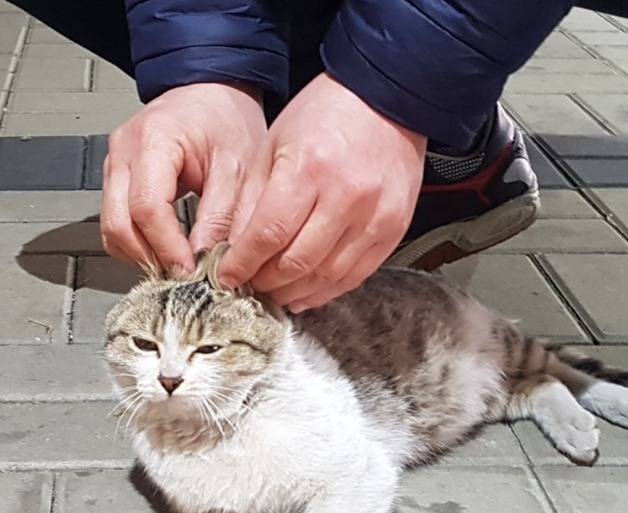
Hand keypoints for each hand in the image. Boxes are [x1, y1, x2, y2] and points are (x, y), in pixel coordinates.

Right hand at [101, 82, 265, 271]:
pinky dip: (139, 244)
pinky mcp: (119, 178)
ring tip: (180, 267)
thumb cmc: (226, 120)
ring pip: (112, 228)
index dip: (168, 247)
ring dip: (142, 255)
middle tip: (185, 277)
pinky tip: (168, 251)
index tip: (192, 271)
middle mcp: (123, 152)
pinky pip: (118, 222)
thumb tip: (207, 260)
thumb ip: (221, 215)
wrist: (212, 95)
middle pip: (118, 223)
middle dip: (150, 257)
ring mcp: (115, 165)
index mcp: (153, 140)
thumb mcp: (238, 167)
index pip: (147, 207)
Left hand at [218, 73, 426, 310]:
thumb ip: (253, 199)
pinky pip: (355, 276)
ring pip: (326, 276)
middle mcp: (346, 197)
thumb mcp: (274, 144)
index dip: (243, 263)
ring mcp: (375, 217)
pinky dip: (327, 290)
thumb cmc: (327, 115)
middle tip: (249, 285)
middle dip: (266, 282)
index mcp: (309, 168)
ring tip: (275, 292)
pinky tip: (306, 291)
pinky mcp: (394, 230)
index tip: (227, 276)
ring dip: (295, 292)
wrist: (388, 99)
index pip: (268, 234)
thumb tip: (234, 247)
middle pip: (297, 262)